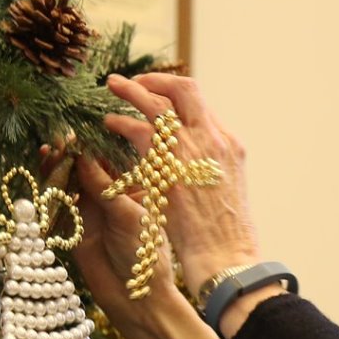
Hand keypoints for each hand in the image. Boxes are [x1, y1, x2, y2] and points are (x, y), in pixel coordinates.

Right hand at [63, 146, 186, 338]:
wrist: (135, 297)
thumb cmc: (145, 256)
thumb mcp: (128, 215)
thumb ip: (104, 187)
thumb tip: (82, 156)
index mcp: (136, 188)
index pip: (113, 158)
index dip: (95, 144)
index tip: (79, 131)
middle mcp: (113, 195)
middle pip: (88, 166)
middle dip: (73, 153)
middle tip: (58, 141)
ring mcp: (93, 209)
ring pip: (71, 180)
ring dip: (58, 166)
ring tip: (48, 152)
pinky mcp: (74, 225)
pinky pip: (59, 200)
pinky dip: (49, 186)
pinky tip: (42, 170)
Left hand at [100, 73, 260, 289]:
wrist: (228, 259)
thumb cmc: (228, 236)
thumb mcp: (227, 189)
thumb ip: (211, 166)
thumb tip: (193, 162)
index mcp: (229, 144)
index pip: (200, 105)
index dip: (175, 94)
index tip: (158, 95)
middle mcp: (212, 140)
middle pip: (184, 90)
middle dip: (155, 80)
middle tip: (133, 82)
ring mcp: (190, 151)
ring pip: (156, 105)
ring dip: (131, 92)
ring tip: (112, 89)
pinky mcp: (167, 168)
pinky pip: (138, 133)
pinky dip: (121, 123)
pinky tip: (109, 124)